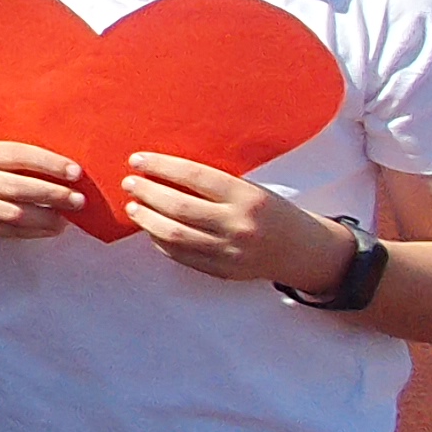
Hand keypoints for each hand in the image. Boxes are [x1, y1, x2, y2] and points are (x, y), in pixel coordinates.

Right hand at [0, 139, 88, 240]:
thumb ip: (19, 160)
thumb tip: (68, 171)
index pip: (18, 155)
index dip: (49, 163)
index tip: (76, 172)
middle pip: (17, 188)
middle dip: (52, 194)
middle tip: (79, 200)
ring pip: (13, 214)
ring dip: (45, 218)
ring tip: (68, 219)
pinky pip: (9, 231)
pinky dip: (34, 232)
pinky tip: (52, 229)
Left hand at [122, 152, 347, 287]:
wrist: (302, 251)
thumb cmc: (271, 211)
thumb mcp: (250, 189)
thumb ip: (212, 185)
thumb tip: (161, 174)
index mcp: (247, 197)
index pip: (194, 176)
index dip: (161, 166)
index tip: (137, 160)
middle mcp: (238, 224)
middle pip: (178, 207)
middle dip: (147, 192)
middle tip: (129, 183)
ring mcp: (230, 252)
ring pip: (174, 235)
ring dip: (146, 219)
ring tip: (133, 207)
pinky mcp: (223, 271)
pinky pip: (182, 256)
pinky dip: (160, 242)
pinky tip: (151, 229)